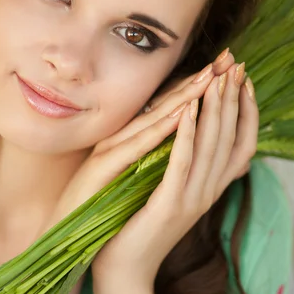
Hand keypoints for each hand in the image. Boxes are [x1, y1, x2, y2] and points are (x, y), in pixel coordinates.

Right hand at [52, 51, 234, 222]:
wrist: (66, 233)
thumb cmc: (100, 208)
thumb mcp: (133, 179)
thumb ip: (154, 158)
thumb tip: (188, 146)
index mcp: (131, 141)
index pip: (169, 109)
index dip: (198, 88)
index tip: (227, 70)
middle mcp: (121, 138)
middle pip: (164, 105)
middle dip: (197, 82)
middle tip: (226, 59)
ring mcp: (109, 151)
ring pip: (151, 120)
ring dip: (181, 98)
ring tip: (208, 78)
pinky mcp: (100, 169)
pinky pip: (133, 148)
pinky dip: (156, 132)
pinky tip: (178, 117)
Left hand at [90, 61, 258, 290]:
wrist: (124, 271)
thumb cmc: (138, 226)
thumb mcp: (168, 192)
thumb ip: (182, 167)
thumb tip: (185, 134)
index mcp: (208, 188)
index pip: (239, 143)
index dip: (244, 110)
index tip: (242, 78)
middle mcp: (207, 192)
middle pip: (229, 138)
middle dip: (232, 99)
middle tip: (236, 65)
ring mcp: (190, 199)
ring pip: (211, 146)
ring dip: (214, 109)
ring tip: (218, 78)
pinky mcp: (169, 205)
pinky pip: (181, 163)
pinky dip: (187, 135)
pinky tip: (188, 110)